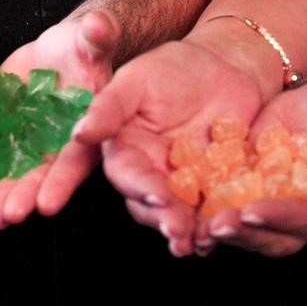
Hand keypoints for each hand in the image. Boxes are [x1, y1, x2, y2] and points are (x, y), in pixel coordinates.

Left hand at [0, 9, 119, 228]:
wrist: (59, 51)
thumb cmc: (83, 46)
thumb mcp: (91, 41)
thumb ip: (98, 37)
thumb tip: (98, 24)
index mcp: (89, 127)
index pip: (77, 157)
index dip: (63, 180)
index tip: (47, 204)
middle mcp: (60, 144)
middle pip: (43, 174)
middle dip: (25, 195)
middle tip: (8, 215)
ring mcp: (32, 142)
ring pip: (16, 173)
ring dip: (3, 196)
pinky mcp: (7, 133)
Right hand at [73, 38, 269, 255]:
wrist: (226, 66)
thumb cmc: (174, 68)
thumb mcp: (138, 79)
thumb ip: (110, 106)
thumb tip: (80, 133)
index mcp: (125, 148)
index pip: (123, 173)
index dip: (136, 186)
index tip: (155, 196)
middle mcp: (148, 171)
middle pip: (148, 203)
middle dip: (161, 217)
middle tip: (175, 227)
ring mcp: (180, 184)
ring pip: (175, 215)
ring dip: (184, 230)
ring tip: (196, 239)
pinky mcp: (210, 189)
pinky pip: (208, 213)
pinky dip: (213, 225)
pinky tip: (221, 231)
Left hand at [200, 76, 306, 256]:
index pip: (303, 217)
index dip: (278, 216)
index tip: (253, 211)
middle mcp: (297, 213)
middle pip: (270, 233)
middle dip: (242, 231)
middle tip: (216, 224)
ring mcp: (270, 205)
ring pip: (245, 228)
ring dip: (220, 228)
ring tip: (196, 224)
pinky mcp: (247, 191)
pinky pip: (225, 206)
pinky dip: (205, 210)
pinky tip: (184, 205)